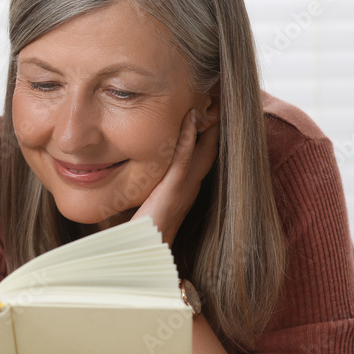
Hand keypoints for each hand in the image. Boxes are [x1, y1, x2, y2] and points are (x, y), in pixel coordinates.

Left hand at [134, 109, 219, 245]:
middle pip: (209, 150)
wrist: (140, 256)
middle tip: (218, 97)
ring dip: (206, 125)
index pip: (200, 156)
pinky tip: (190, 119)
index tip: (207, 109)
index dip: (206, 133)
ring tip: (210, 100)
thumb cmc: (140, 233)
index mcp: (185, 190)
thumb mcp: (146, 204)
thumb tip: (135, 171)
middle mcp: (190, 188)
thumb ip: (146, 188)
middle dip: (215, 125)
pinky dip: (188, 138)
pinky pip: (183, 161)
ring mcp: (183, 190)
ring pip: (202, 151)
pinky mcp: (172, 192)